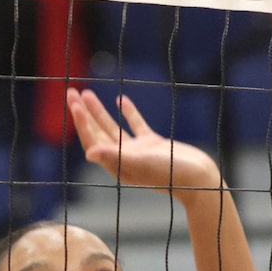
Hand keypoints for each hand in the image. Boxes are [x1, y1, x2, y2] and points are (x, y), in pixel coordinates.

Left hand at [67, 88, 221, 195]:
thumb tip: (88, 153)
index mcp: (117, 166)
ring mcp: (138, 151)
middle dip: (84, 113)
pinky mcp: (153, 144)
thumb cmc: (171, 174)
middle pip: (98, 133)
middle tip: (71, 92)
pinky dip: (128, 113)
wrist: (200, 178)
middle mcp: (123, 159)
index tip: (74, 104)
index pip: (93, 141)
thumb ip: (115, 156)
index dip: (82, 123)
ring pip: (113, 128)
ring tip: (87, 93)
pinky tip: (120, 99)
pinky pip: (136, 125)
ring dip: (99, 111)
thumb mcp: (140, 163)